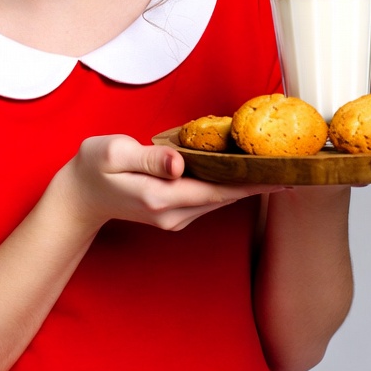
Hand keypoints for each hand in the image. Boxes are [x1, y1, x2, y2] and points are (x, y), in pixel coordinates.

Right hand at [55, 134, 288, 233]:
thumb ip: (148, 156)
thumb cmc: (93, 167)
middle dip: (257, 184)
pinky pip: (207, 199)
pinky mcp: (172, 215)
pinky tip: (241, 173)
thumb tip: (179, 162)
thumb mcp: (114, 152)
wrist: (78, 196)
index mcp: (161, 197)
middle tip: (293, 168)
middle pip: (225, 198)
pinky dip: (227, 187)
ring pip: (218, 200)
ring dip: (245, 187)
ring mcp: (173, 219)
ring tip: (275, 169)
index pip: (217, 190)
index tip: (283, 175)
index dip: (252, 183)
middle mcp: (172, 214)